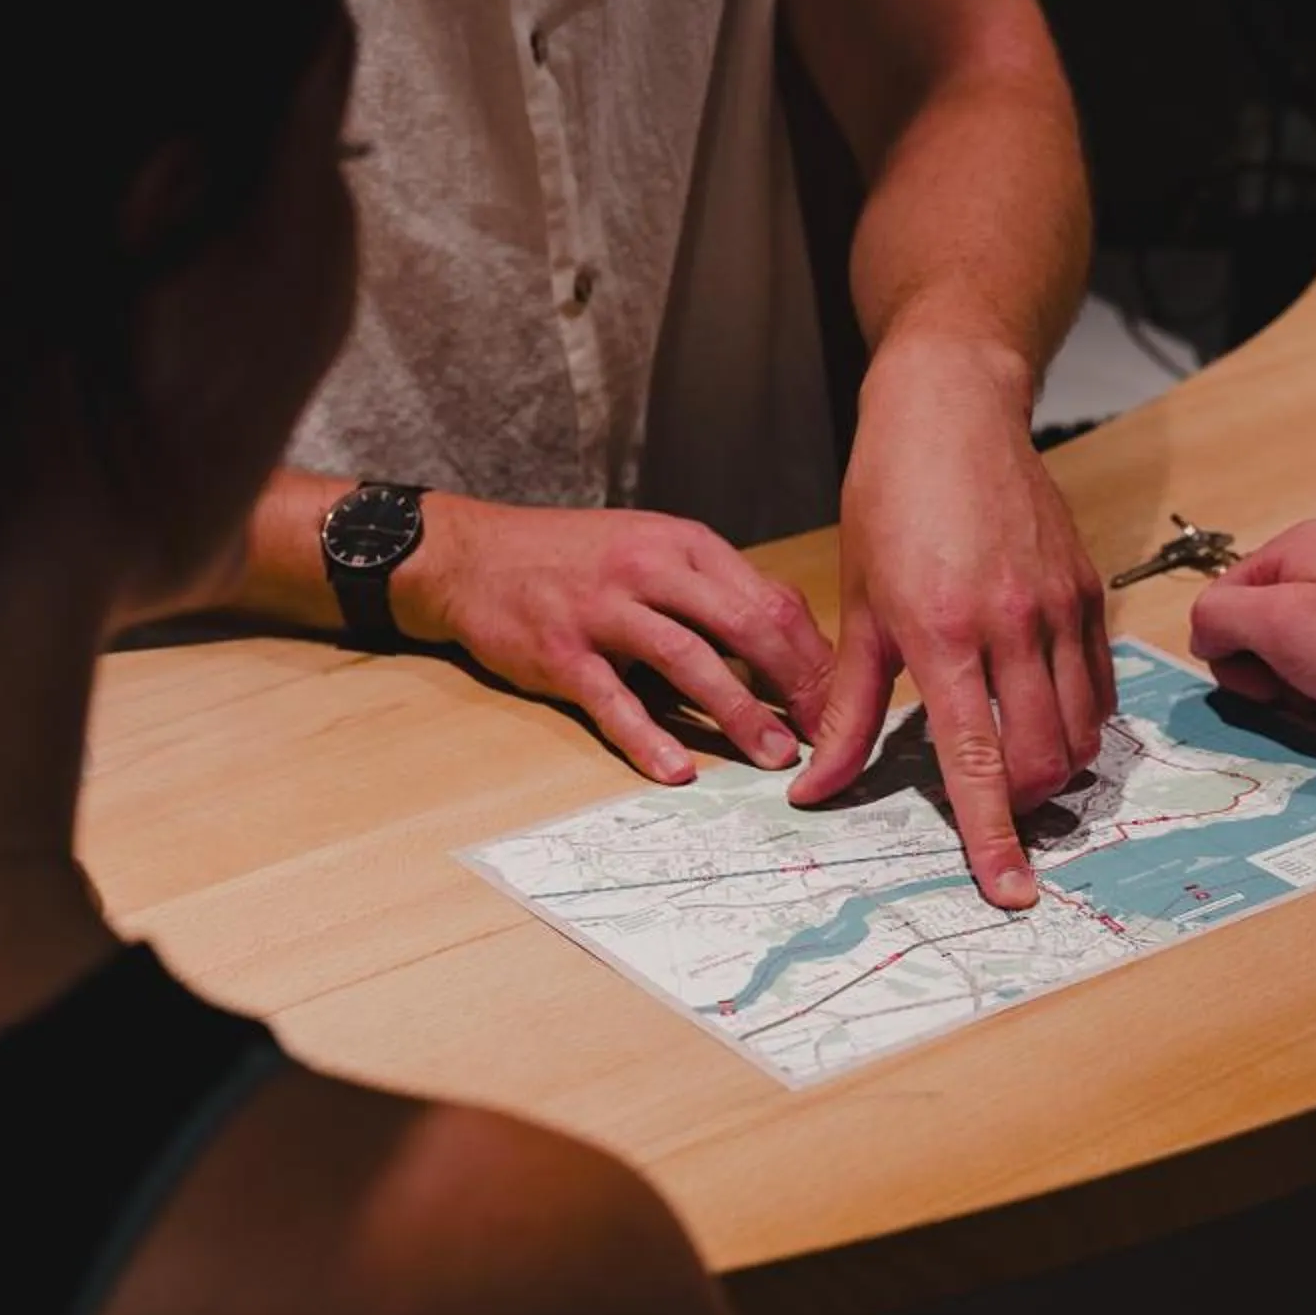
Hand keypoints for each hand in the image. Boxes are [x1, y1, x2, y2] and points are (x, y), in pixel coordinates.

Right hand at [397, 497, 834, 785]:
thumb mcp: (655, 551)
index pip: (769, 598)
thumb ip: (717, 591)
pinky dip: (647, 737)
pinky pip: (613, 700)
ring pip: (688, 660)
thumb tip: (793, 640)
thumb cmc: (576, 559)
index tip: (842, 699)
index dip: (812, 654)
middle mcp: (650, 570)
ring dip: (739, 713)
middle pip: (743, 625)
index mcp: (685, 545)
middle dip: (795, 684)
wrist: (473, 554)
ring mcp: (603, 610)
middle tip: (827, 733)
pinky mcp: (560, 651)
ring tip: (775, 757)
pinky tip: (677, 769)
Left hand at [789, 337, 1109, 910]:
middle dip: (1023, 809)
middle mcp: (1010, 625)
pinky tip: (1043, 711)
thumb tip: (812, 790)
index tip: (1011, 893)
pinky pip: (1099, 687)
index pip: (977, 763)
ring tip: (1017, 761)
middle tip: (994, 810)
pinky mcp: (1088, 591)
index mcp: (941, 633)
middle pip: (1042, 762)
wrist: (952, 410)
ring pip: (1080, 732)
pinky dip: (1078, 720)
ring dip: (1053, 769)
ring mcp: (1059, 608)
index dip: (994, 839)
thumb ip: (844, 709)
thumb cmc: (889, 500)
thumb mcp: (856, 607)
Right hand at [1189, 519, 1315, 753]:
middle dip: (1273, 663)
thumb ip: (1221, 617)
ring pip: (1309, 634)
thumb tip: (1206, 630)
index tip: (1265, 687)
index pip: (1220, 600)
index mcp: (1300, 541)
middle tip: (1306, 692)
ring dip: (1311, 674)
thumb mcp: (1280, 627)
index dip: (1229, 654)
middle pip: (1265, 615)